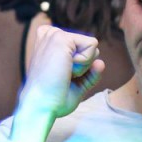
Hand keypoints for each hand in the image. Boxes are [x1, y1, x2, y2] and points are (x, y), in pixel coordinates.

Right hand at [13, 26, 102, 141]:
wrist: (41, 106)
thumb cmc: (55, 99)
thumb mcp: (77, 84)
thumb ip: (90, 73)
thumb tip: (100, 63)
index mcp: (49, 42)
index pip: (83, 48)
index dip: (81, 67)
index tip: (61, 77)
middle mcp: (50, 34)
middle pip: (89, 47)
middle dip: (84, 66)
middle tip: (62, 77)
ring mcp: (54, 34)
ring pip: (91, 47)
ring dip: (83, 66)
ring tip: (62, 74)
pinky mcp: (61, 38)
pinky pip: (92, 47)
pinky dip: (84, 64)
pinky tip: (66, 70)